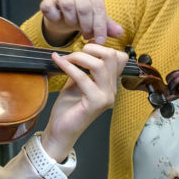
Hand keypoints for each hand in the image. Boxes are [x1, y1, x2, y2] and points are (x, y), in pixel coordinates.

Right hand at [39, 0, 123, 45]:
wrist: (61, 14)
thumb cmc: (81, 15)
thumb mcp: (96, 19)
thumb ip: (108, 26)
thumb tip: (120, 32)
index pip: (98, 6)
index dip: (100, 26)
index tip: (101, 40)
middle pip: (84, 6)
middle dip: (87, 26)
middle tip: (88, 36)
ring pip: (68, 4)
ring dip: (72, 20)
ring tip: (74, 25)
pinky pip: (50, 7)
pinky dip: (56, 17)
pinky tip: (59, 19)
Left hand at [40, 43, 126, 161]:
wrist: (61, 131)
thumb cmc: (68, 109)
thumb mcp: (76, 83)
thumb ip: (82, 68)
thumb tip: (81, 50)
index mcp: (109, 84)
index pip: (120, 57)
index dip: (102, 47)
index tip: (84, 47)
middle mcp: (111, 90)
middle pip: (111, 56)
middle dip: (91, 48)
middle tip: (74, 53)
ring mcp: (105, 97)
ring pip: (100, 65)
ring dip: (79, 57)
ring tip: (65, 58)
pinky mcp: (95, 103)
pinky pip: (83, 77)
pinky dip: (69, 66)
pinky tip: (58, 62)